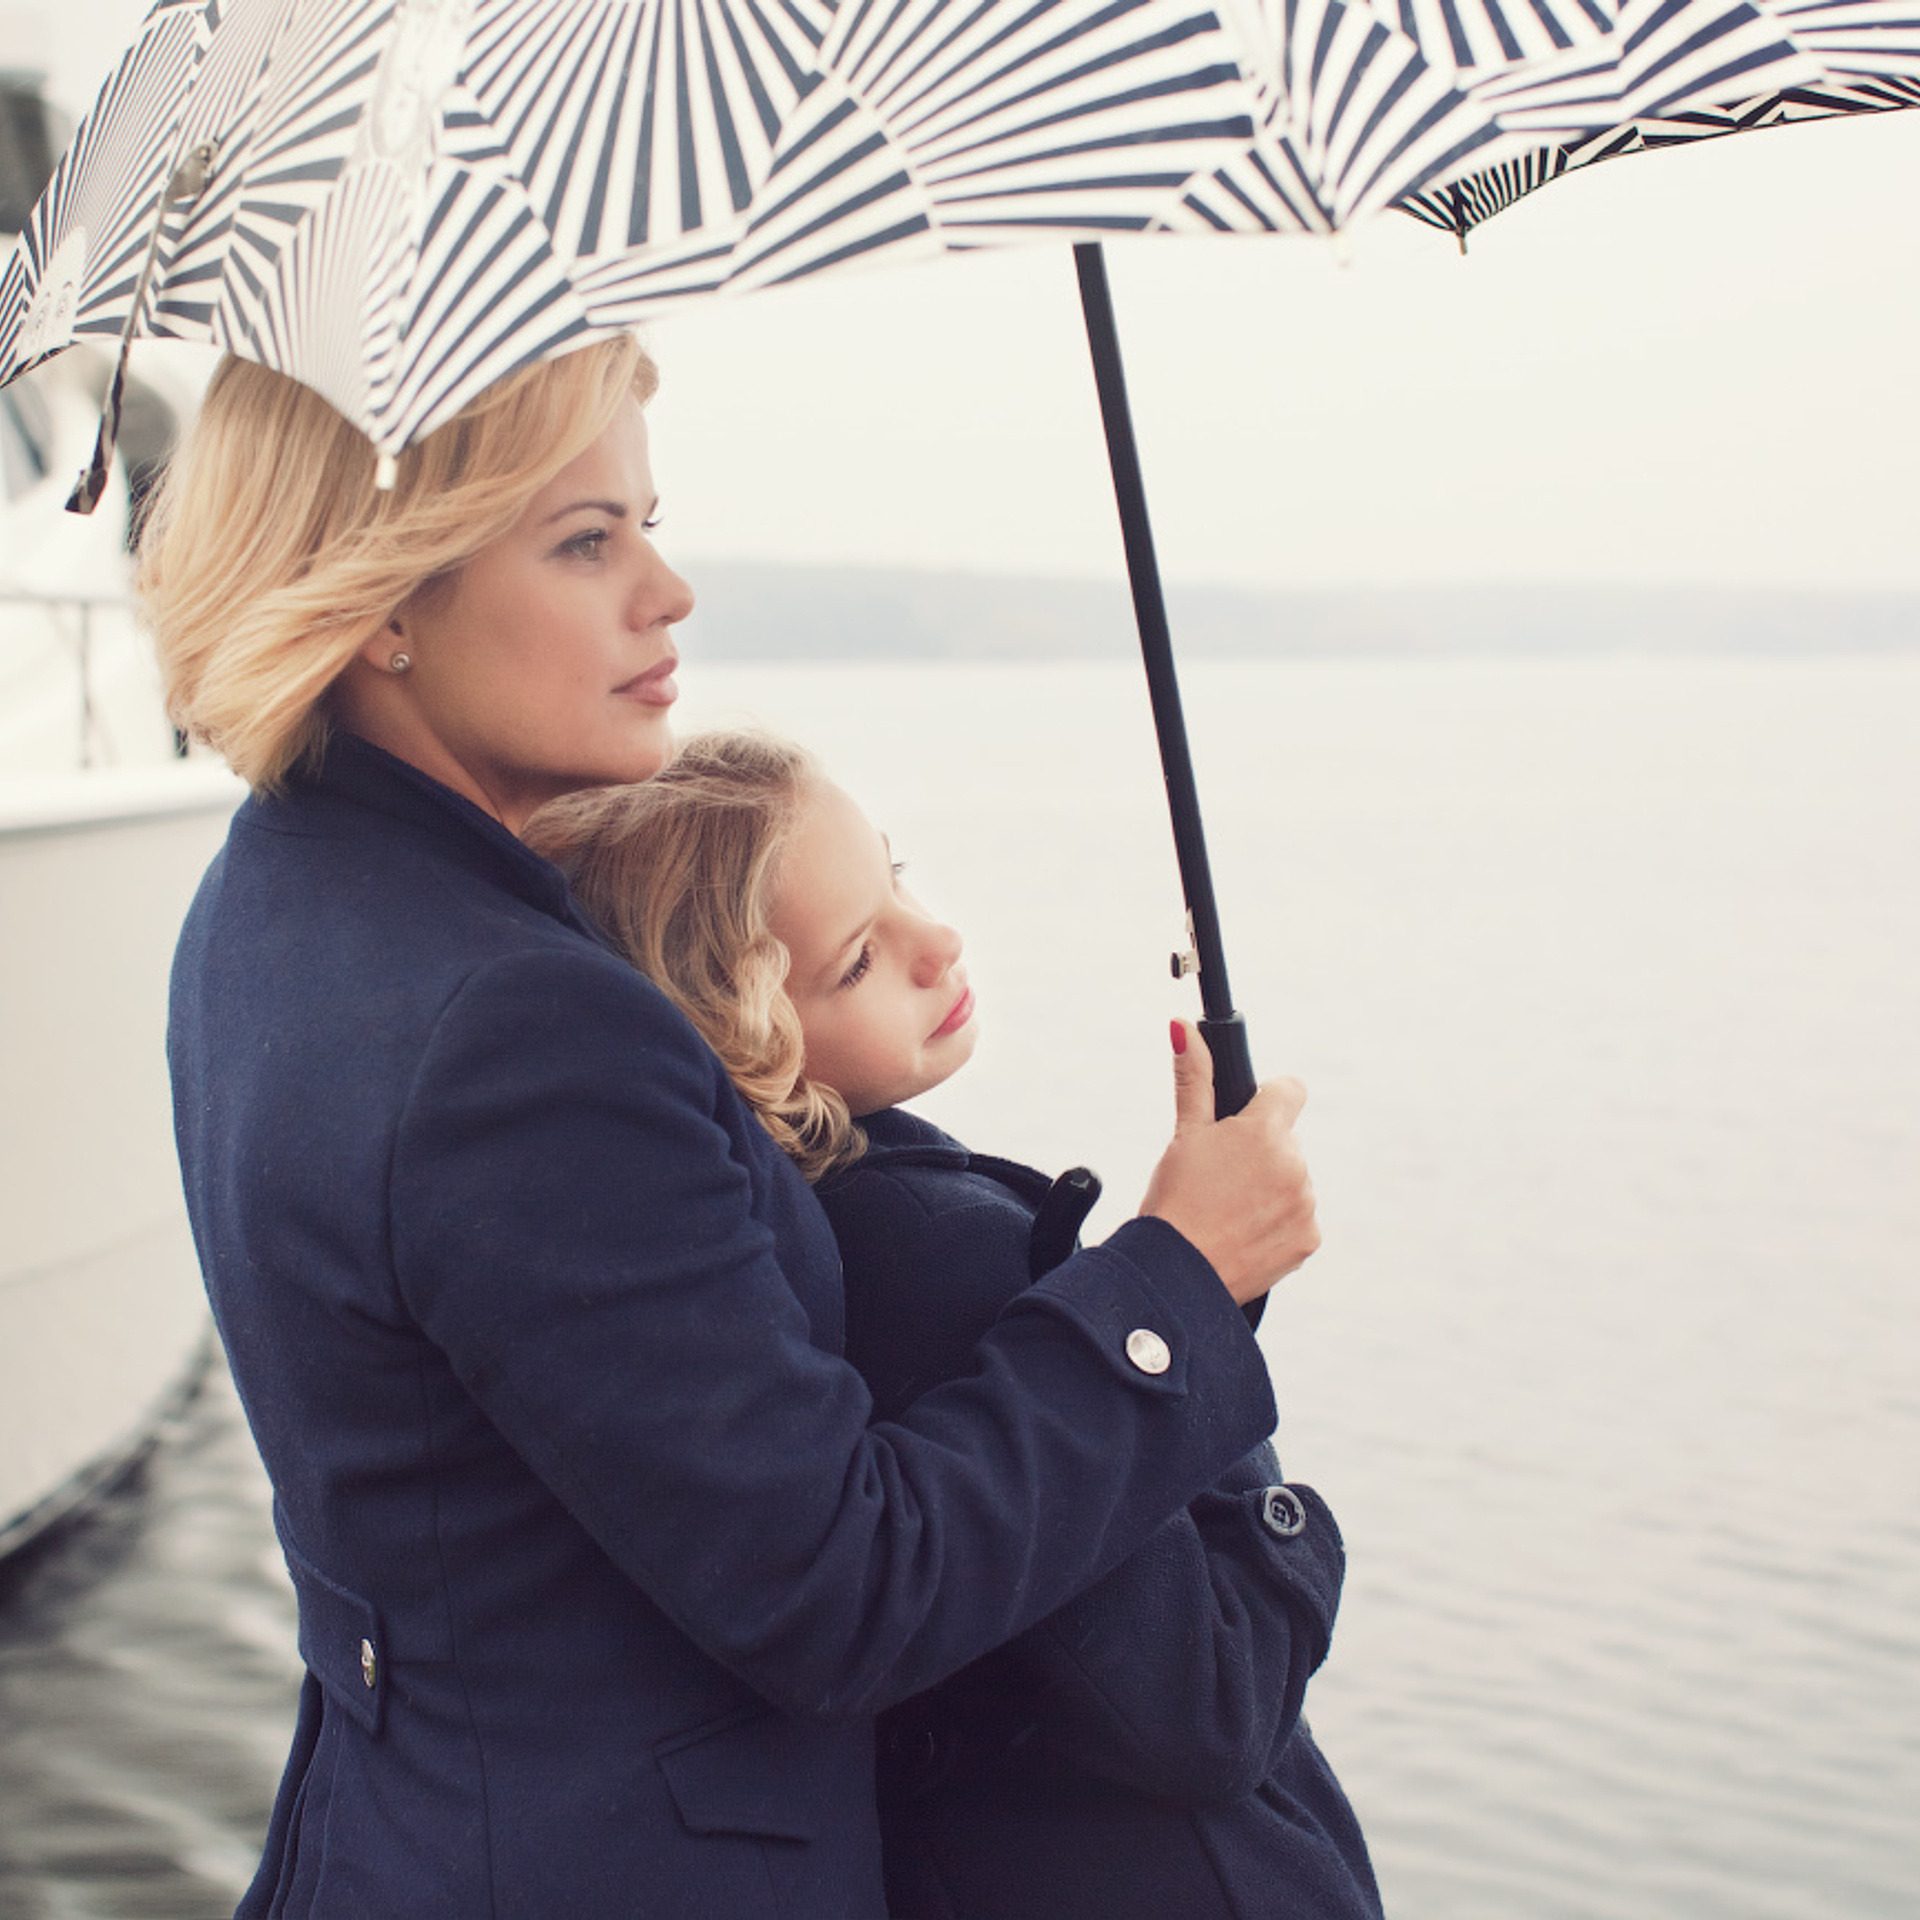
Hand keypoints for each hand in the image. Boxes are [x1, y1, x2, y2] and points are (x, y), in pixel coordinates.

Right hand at [1138, 1021, 1319, 1305]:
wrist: (1177, 1274)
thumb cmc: (1175, 1200)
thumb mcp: (1183, 1135)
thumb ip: (1193, 1077)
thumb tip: (1183, 1026)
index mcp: (1265, 1131)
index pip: (1290, 1089)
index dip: (1267, 1100)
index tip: (1246, 1119)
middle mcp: (1295, 1163)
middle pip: (1284, 1143)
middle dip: (1258, 1154)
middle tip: (1220, 1179)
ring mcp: (1305, 1203)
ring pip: (1291, 1182)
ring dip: (1268, 1190)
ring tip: (1228, 1210)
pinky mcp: (1309, 1239)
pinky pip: (1297, 1220)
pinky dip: (1275, 1225)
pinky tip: (1243, 1233)